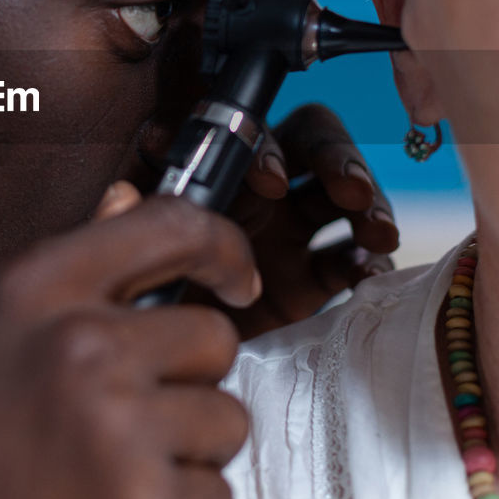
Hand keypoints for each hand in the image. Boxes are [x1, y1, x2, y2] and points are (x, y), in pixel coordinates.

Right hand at [0, 194, 259, 498]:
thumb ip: (57, 272)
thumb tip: (126, 202)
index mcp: (34, 289)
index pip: (171, 226)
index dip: (222, 247)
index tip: (234, 275)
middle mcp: (80, 346)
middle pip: (213, 336)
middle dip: (188, 376)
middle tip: (130, 411)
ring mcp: (116, 428)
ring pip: (226, 419)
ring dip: (188, 446)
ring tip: (112, 466)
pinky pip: (216, 492)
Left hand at [109, 103, 398, 339]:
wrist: (161, 361)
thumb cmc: (142, 294)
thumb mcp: (130, 257)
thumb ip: (126, 225)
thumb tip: (122, 191)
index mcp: (217, 176)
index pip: (253, 138)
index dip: (269, 151)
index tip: (271, 183)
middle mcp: (260, 194)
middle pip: (314, 148)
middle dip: (338, 161)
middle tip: (350, 193)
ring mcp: (290, 234)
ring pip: (343, 199)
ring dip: (368, 206)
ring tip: (375, 233)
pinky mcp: (312, 281)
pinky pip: (351, 261)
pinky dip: (367, 264)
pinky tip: (369, 276)